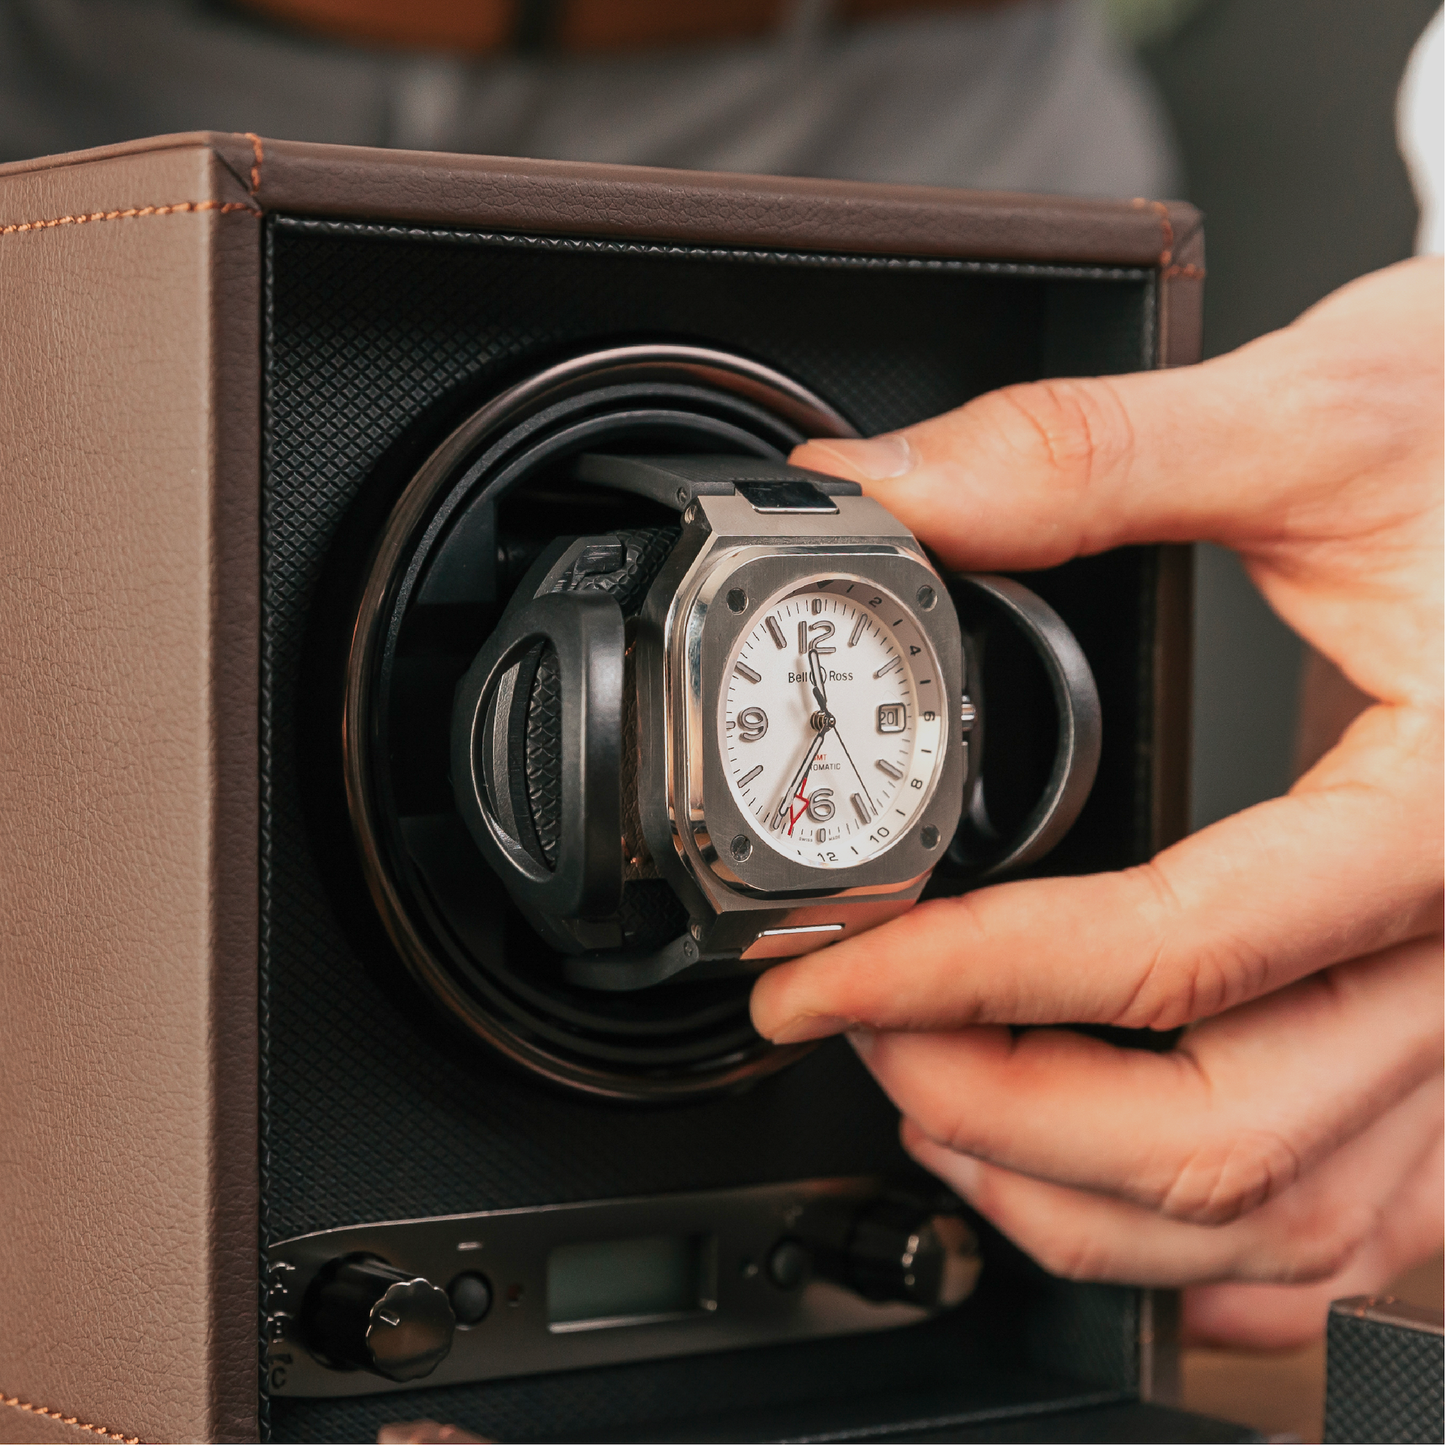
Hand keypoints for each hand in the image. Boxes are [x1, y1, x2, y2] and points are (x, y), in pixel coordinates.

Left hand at [750, 256, 1442, 1348]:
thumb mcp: (1328, 417)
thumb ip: (1089, 459)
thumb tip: (887, 493)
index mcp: (1442, 806)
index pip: (1173, 951)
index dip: (960, 976)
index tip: (827, 971)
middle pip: (1228, 1137)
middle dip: (1001, 1111)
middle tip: (866, 1036)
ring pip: (1293, 1216)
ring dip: (1087, 1200)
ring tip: (944, 1114)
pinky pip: (1369, 1226)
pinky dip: (1222, 1250)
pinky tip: (1117, 1203)